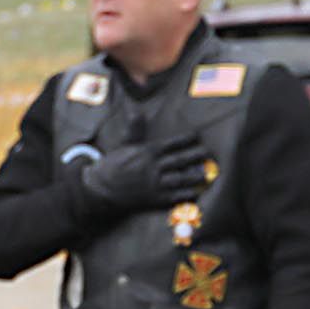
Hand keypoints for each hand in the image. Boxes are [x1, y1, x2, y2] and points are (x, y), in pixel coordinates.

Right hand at [76, 136, 209, 217]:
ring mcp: (154, 184)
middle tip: (208, 153)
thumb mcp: (124, 144)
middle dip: (195, 156)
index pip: (171, 144)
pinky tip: (196, 193)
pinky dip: (186, 195)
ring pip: (179, 179)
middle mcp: (153, 167)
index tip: (197, 135)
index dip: (185, 139)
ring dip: (194, 176)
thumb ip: (135, 128)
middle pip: (179, 160)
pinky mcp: (154, 199)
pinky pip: (174, 197)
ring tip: (207, 174)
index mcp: (147, 152)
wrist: (102, 188)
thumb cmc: (114, 165)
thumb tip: (136, 110)